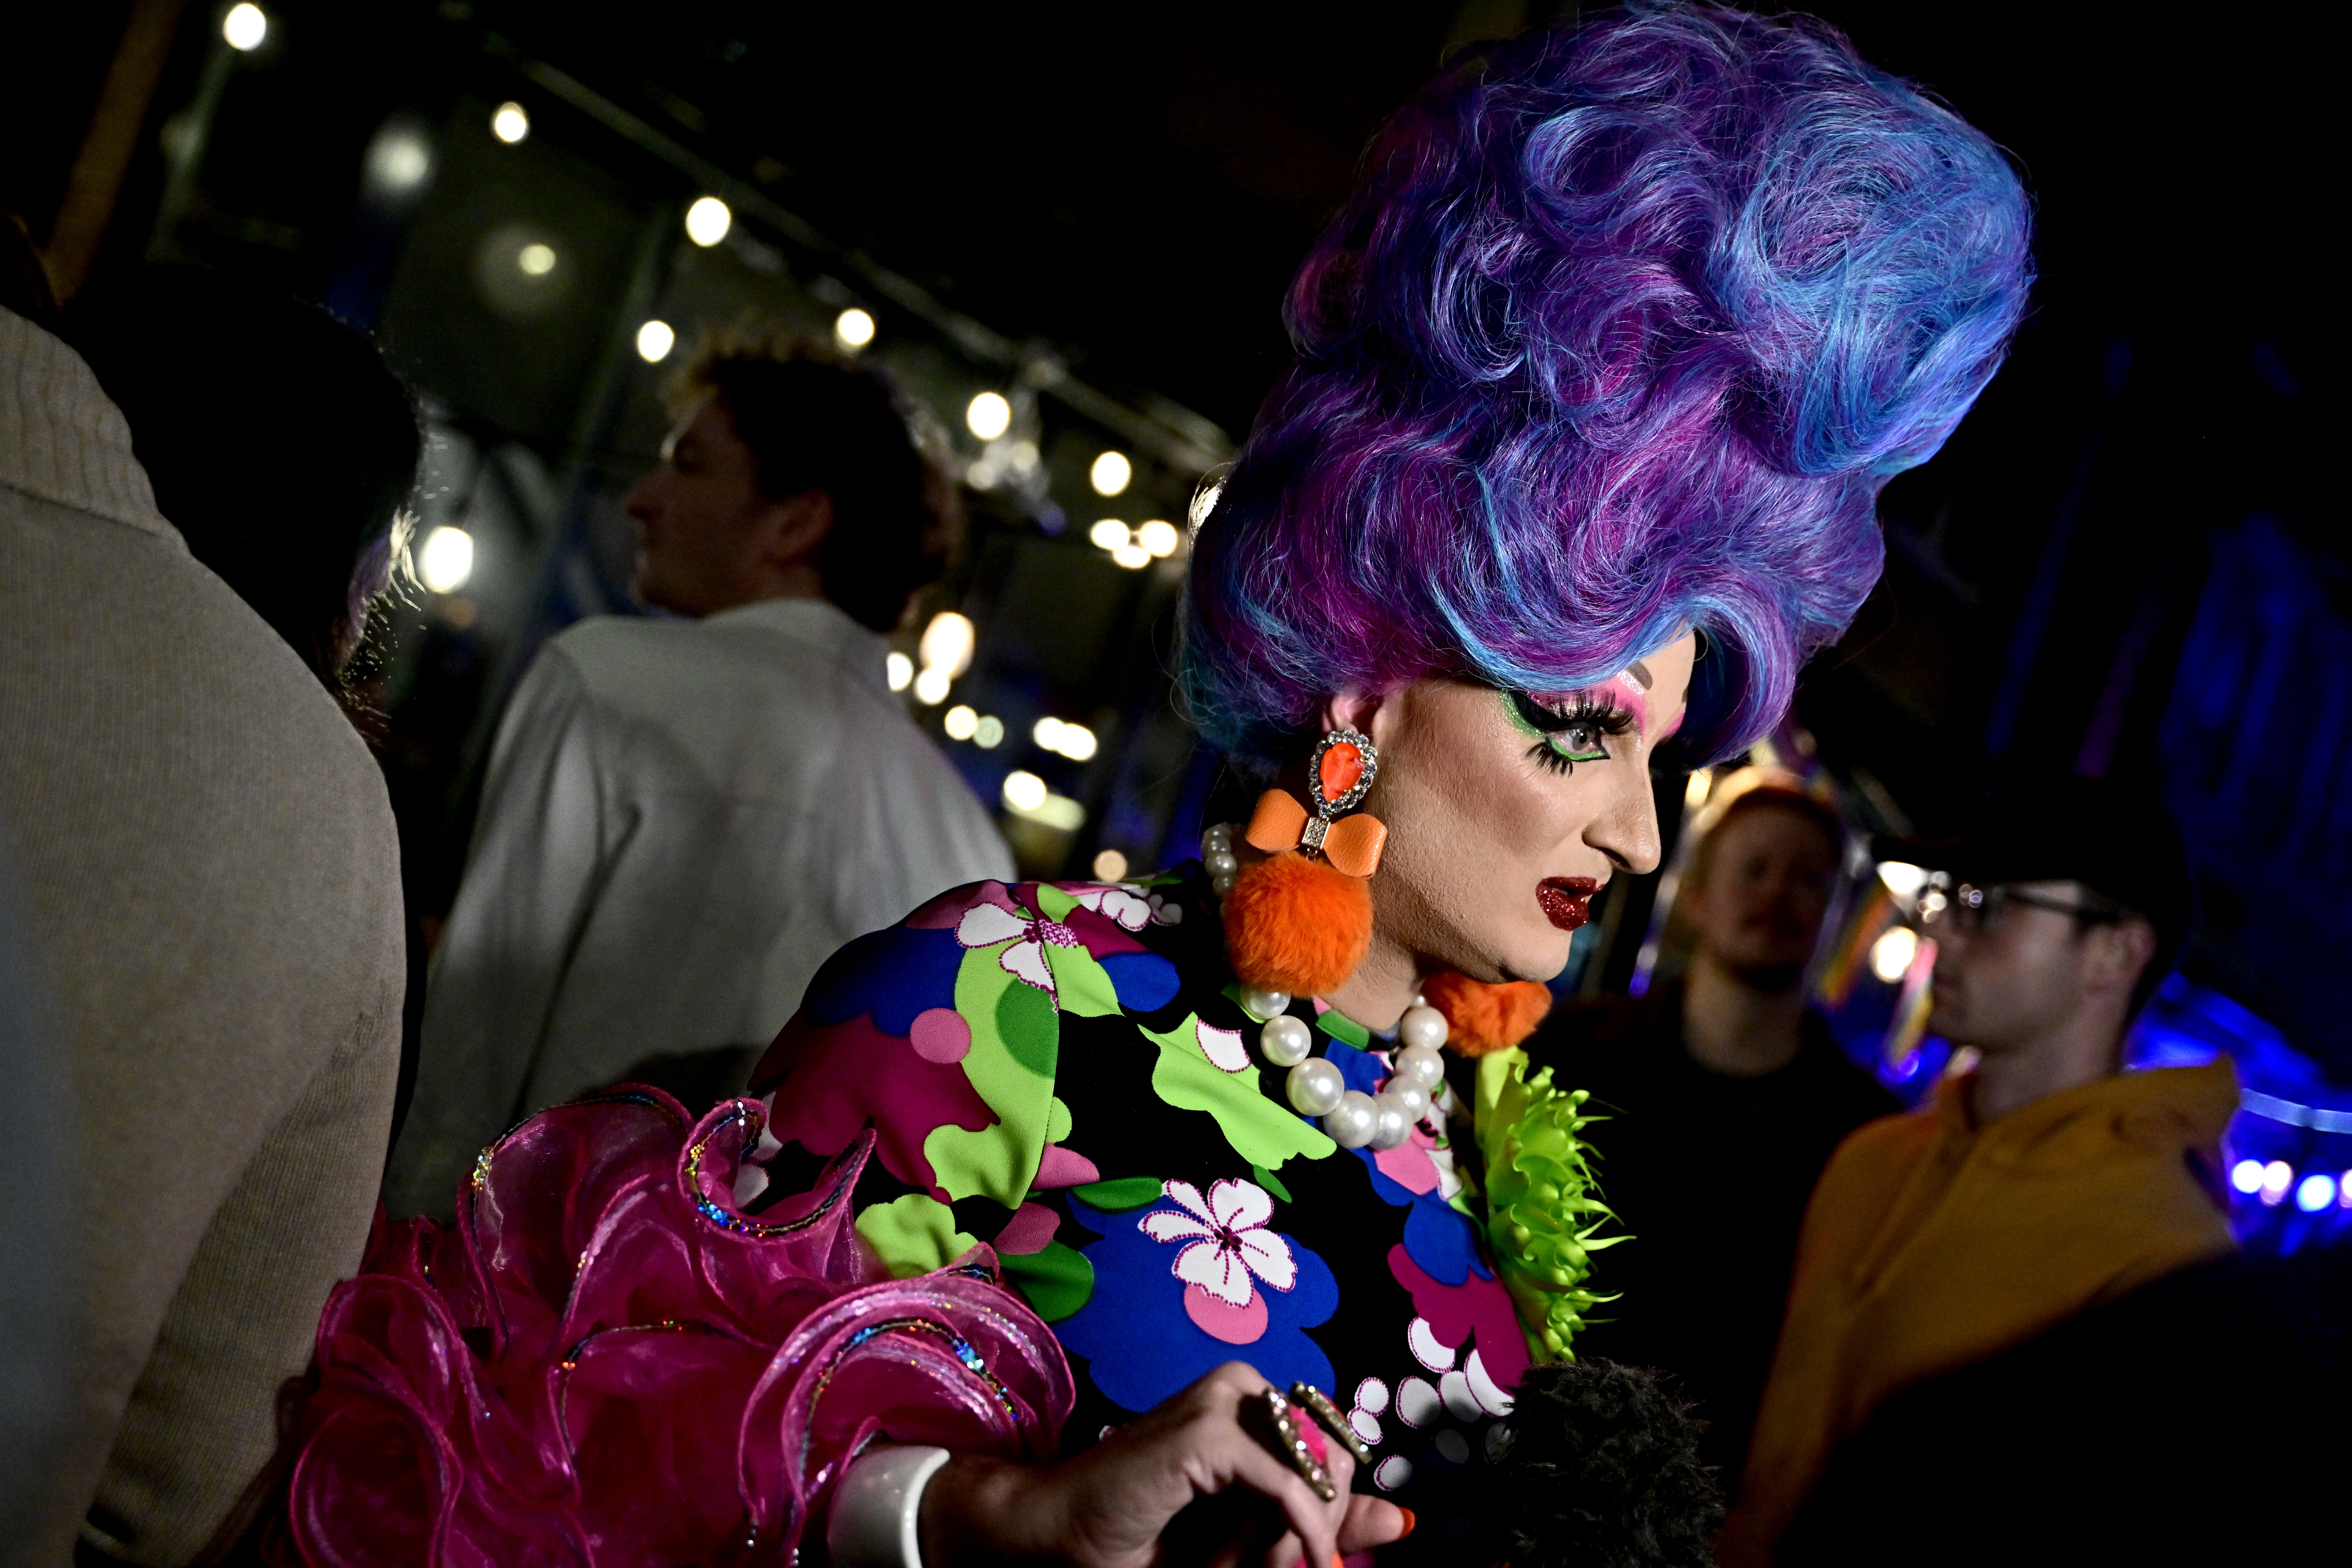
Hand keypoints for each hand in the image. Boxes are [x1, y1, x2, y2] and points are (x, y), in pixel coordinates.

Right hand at [918, 1361, 1410, 1566]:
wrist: (1055, 1542)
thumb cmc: (1145, 1542)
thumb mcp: (1251, 1543)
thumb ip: (1322, 1524)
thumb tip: (1401, 1520)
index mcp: (1250, 1405)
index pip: (1336, 1448)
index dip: (1334, 1506)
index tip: (1316, 1552)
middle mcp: (1240, 1387)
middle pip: (1333, 1458)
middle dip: (1320, 1520)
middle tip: (1288, 1559)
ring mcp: (1222, 1400)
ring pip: (1314, 1470)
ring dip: (1303, 1529)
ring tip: (1246, 1560)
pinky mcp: (1206, 1430)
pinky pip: (1288, 1484)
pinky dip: (1305, 1529)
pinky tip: (1308, 1559)